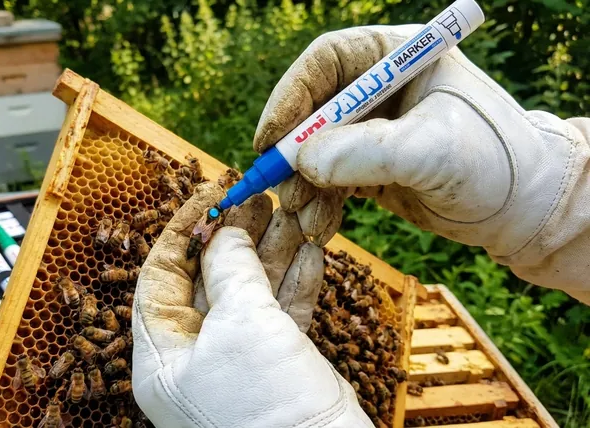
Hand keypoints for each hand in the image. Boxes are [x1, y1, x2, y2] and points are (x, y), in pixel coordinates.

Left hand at [131, 183, 371, 426]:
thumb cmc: (264, 404)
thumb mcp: (241, 323)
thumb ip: (230, 269)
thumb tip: (225, 232)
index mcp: (162, 353)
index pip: (160, 275)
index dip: (185, 230)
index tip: (211, 195)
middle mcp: (193, 357)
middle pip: (208, 279)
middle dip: (235, 237)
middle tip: (258, 199)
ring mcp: (236, 361)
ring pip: (249, 293)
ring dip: (271, 253)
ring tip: (290, 214)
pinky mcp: (275, 365)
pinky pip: (279, 315)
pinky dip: (295, 283)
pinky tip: (310, 252)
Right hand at [254, 25, 589, 302]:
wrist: (522, 208)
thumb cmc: (495, 161)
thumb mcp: (434, 151)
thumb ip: (369, 152)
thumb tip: (305, 162)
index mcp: (394, 58)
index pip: (326, 63)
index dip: (291, 97)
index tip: (270, 139)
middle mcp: (376, 90)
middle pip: (310, 110)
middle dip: (291, 153)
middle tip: (279, 189)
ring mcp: (370, 131)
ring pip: (313, 152)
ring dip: (302, 187)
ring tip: (306, 220)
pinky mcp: (366, 167)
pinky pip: (327, 182)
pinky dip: (318, 205)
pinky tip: (320, 227)